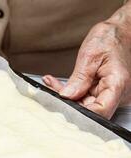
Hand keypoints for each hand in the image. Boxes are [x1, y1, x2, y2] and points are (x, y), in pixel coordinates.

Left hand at [43, 3, 130, 118]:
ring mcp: (110, 93)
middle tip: (52, 90)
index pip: (100, 111)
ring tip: (52, 82)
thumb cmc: (109, 39)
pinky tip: (58, 84)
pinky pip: (85, 97)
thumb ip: (79, 78)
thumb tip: (67, 96)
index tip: (62, 106)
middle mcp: (117, 93)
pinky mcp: (103, 91)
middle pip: (91, 109)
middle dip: (68, 102)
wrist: (118, 32)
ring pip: (85, 104)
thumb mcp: (90, 55)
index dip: (81, 113)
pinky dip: (72, 91)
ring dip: (67, 96)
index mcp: (117, 84)